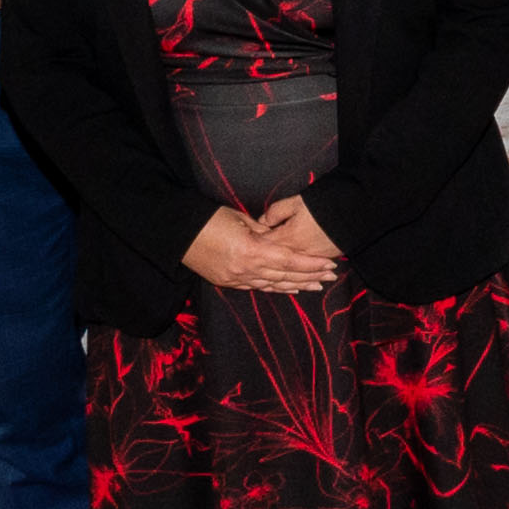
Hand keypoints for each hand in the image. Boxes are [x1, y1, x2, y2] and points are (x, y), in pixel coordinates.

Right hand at [184, 206, 339, 292]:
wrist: (177, 234)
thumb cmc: (209, 219)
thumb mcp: (241, 219)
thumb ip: (264, 232)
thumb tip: (281, 240)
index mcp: (250, 251)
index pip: (289, 261)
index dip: (311, 264)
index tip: (330, 264)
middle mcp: (245, 269)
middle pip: (285, 276)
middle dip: (311, 276)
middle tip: (331, 276)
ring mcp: (235, 279)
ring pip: (273, 285)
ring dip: (297, 285)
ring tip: (317, 285)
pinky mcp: (227, 282)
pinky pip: (258, 287)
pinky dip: (276, 288)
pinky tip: (290, 289)